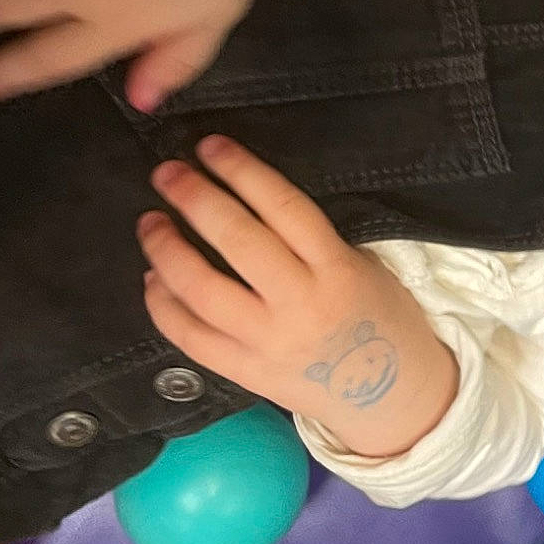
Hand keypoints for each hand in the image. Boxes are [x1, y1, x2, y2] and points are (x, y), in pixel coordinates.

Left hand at [136, 135, 459, 455]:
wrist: (393, 397)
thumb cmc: (382, 318)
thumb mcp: (363, 267)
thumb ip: (311, 241)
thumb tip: (243, 201)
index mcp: (337, 270)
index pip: (284, 208)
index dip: (243, 172)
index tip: (211, 147)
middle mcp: (300, 305)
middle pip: (238, 242)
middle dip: (195, 199)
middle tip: (167, 173)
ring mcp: (268, 343)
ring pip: (202, 291)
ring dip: (167, 251)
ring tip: (151, 223)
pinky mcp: (246, 374)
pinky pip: (191, 338)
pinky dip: (163, 306)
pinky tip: (153, 279)